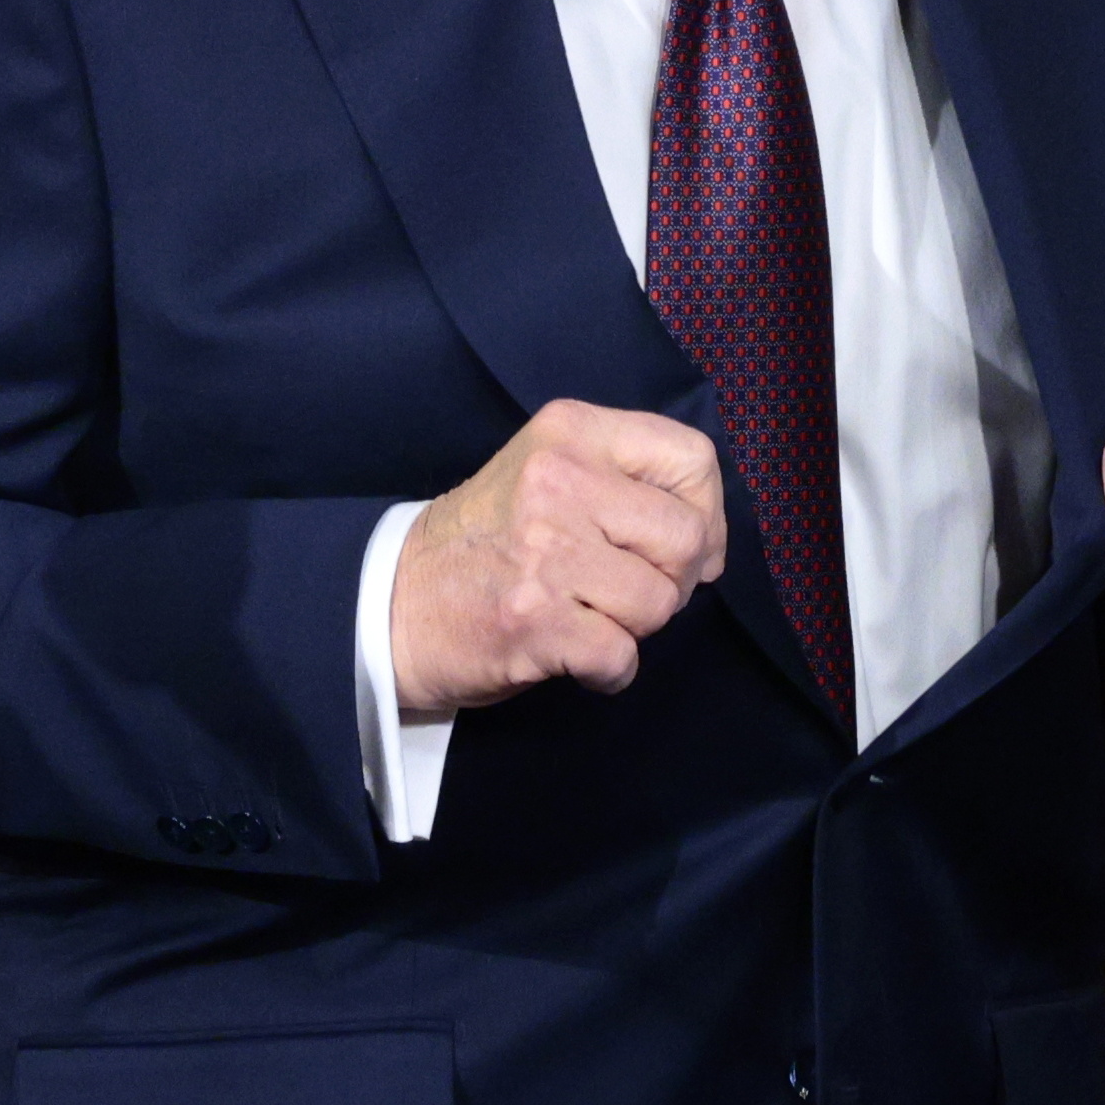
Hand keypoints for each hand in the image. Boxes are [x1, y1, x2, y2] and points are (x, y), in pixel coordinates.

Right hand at [386, 399, 727, 718]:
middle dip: (673, 580)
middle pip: (686, 537)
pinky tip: (573, 655)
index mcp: (571, 432)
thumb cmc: (488, 541)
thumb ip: (625, 483)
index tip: (681, 548)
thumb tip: (711, 545)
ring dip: (634, 627)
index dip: (706, 513)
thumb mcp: (550, 473)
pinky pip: (622, 656)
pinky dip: (608, 671)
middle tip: (626, 591)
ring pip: (659, 603)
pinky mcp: (535, 619)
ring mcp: (546, 550)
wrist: (393, 601)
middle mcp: (560, 480)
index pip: (693, 457)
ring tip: (588, 616)